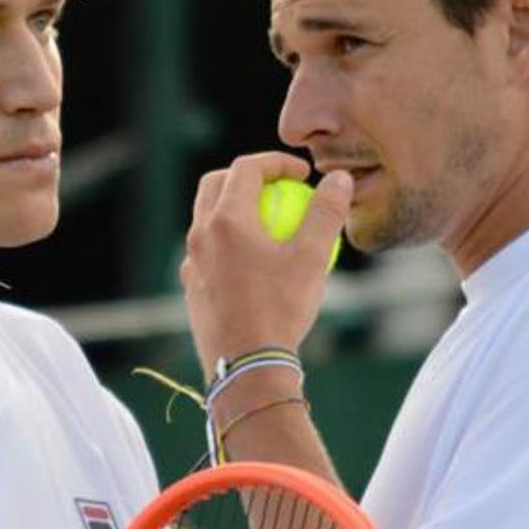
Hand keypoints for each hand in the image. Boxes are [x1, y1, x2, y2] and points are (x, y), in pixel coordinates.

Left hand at [180, 153, 350, 378]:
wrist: (246, 366)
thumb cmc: (281, 309)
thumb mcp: (312, 258)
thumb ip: (326, 213)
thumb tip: (338, 179)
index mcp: (226, 220)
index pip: (247, 168)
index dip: (277, 163)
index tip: (302, 174)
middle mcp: (200, 235)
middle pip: (216, 184)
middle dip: (246, 176)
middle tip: (278, 187)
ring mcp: (191, 262)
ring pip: (207, 219)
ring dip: (235, 209)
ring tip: (268, 224)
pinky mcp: (190, 287)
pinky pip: (206, 252)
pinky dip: (228, 244)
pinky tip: (254, 264)